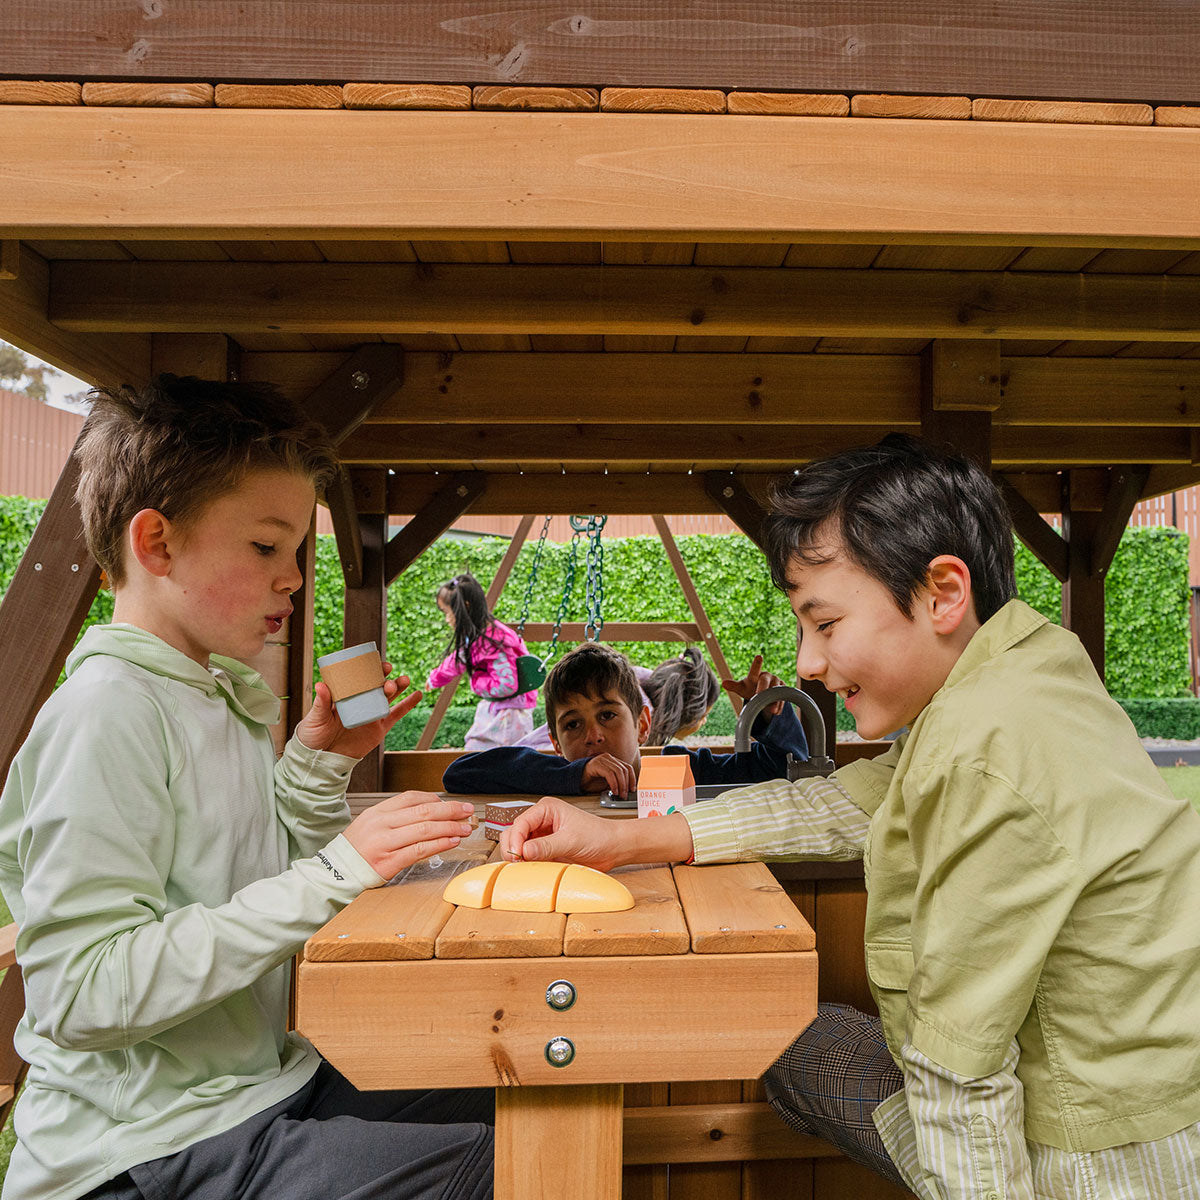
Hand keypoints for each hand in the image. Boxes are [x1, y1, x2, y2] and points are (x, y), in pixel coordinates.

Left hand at [296, 662, 422, 758]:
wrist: (322, 761)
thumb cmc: (313, 737)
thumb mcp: (315, 718)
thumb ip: (321, 703)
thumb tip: (321, 685)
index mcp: (345, 696)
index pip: (359, 678)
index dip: (369, 669)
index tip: (376, 663)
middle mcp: (360, 702)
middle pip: (376, 685)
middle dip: (384, 676)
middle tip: (388, 672)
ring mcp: (371, 714)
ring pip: (388, 697)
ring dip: (398, 686)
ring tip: (404, 680)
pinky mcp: (379, 728)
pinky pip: (396, 715)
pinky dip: (408, 704)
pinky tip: (417, 694)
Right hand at [343, 791, 475, 878]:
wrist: (335, 872)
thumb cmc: (357, 849)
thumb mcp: (371, 824)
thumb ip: (397, 817)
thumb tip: (430, 811)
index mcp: (377, 812)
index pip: (411, 798)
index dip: (435, 800)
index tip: (452, 804)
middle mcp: (381, 825)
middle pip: (423, 812)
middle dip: (450, 810)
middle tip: (467, 811)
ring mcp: (385, 843)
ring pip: (424, 829)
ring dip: (449, 827)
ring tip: (465, 827)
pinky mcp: (389, 862)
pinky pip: (419, 850)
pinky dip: (439, 844)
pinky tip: (452, 841)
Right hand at [500, 797, 631, 871]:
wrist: (613, 847)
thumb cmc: (598, 836)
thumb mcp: (571, 841)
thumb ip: (546, 846)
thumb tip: (524, 851)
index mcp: (547, 809)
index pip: (521, 823)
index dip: (516, 840)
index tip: (519, 857)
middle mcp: (541, 820)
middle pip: (514, 833)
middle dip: (513, 848)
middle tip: (518, 864)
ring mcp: (542, 835)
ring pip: (518, 845)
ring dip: (518, 857)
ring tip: (524, 868)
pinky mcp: (545, 849)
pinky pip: (528, 856)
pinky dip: (526, 864)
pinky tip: (531, 870)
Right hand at [579, 753, 636, 797]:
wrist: (574, 780)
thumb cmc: (590, 782)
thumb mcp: (607, 782)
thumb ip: (616, 782)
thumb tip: (627, 789)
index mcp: (612, 761)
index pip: (627, 767)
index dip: (632, 778)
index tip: (632, 789)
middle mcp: (608, 758)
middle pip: (624, 769)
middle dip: (627, 783)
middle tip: (625, 794)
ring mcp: (602, 759)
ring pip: (618, 771)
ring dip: (621, 784)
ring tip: (620, 794)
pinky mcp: (596, 764)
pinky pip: (609, 773)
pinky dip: (614, 783)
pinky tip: (614, 791)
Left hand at [721, 654, 783, 716]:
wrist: (762, 694)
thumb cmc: (750, 688)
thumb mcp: (741, 688)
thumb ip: (733, 686)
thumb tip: (723, 683)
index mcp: (755, 675)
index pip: (754, 670)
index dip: (756, 663)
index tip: (758, 656)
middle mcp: (767, 676)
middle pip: (765, 681)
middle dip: (762, 688)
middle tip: (758, 695)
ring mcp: (777, 682)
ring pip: (776, 690)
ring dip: (774, 700)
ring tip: (772, 710)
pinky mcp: (784, 690)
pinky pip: (783, 698)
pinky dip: (780, 706)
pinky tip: (777, 712)